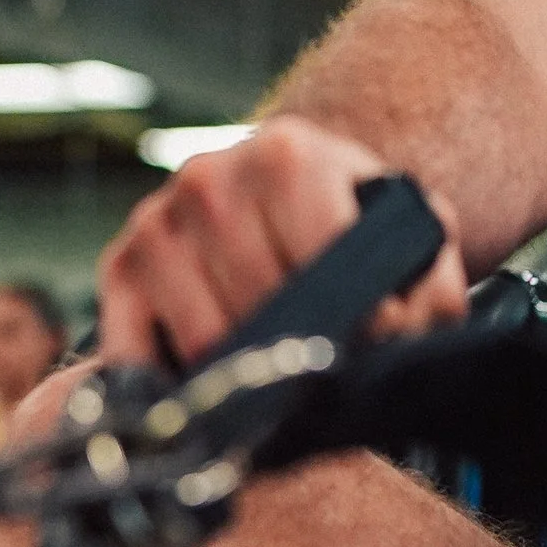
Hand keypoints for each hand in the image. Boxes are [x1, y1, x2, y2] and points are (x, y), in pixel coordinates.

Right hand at [96, 115, 467, 369]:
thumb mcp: (402, 234)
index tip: (378, 351)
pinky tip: (216, 390)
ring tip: (283, 381)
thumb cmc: (344, 220)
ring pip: (207, 339)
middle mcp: (210, 179)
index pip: (323, 258)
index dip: (362, 322)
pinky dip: (175, 389)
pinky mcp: (118, 270)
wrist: (280, 194)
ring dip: (249, 378)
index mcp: (287, 156)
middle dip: (305, 354)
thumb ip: (428, 283)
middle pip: (263, 305)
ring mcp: (156, 224)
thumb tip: (399, 335)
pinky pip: (137, 356)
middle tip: (332, 375)